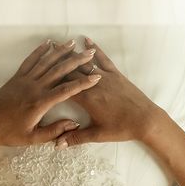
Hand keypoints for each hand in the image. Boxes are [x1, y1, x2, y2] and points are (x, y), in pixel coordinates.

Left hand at [0, 38, 102, 148]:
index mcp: (40, 103)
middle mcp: (34, 87)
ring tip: (72, 43)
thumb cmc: (10, 133)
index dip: (83, 83)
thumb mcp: (33, 138)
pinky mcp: (16, 77)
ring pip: (45, 62)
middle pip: (58, 70)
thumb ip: (54, 131)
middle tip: (89, 53)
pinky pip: (30, 61)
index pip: (66, 90)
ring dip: (59, 51)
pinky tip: (47, 44)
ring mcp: (24, 80)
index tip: (96, 76)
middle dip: (76, 61)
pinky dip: (39, 51)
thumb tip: (74, 123)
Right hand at [52, 36, 167, 147]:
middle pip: (71, 72)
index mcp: (87, 99)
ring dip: (72, 54)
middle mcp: (94, 84)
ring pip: (85, 63)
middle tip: (44, 55)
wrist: (145, 120)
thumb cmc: (121, 128)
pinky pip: (103, 59)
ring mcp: (105, 77)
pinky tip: (87, 41)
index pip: (64, 88)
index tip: (38, 74)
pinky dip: (95, 49)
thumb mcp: (97, 135)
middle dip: (58, 64)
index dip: (51, 81)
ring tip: (59, 45)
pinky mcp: (116, 74)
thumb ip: (75, 138)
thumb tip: (57, 145)